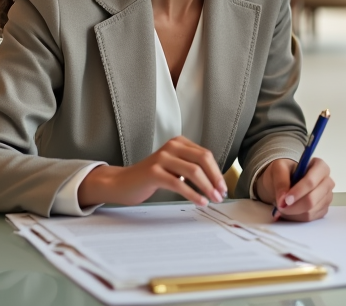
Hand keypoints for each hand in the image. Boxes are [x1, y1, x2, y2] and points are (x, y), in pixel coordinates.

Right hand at [77, 136, 226, 207]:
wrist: (122, 183)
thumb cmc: (151, 178)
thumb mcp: (174, 167)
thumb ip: (191, 168)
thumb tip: (216, 182)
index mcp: (179, 143)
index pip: (205, 155)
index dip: (217, 171)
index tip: (223, 186)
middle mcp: (171, 146)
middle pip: (202, 160)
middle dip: (215, 178)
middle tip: (221, 193)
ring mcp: (162, 158)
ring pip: (193, 171)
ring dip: (207, 187)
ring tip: (213, 199)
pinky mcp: (154, 172)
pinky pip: (179, 184)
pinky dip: (193, 194)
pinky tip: (200, 202)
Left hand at [255, 158, 333, 221]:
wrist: (285, 182)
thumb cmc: (285, 172)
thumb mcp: (278, 168)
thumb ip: (281, 181)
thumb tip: (283, 199)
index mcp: (320, 167)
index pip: (312, 182)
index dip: (299, 192)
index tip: (285, 199)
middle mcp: (327, 182)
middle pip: (312, 200)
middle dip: (294, 206)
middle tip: (281, 206)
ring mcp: (326, 197)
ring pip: (311, 211)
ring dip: (293, 213)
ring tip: (283, 206)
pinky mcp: (323, 209)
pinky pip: (310, 218)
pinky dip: (297, 217)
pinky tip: (290, 210)